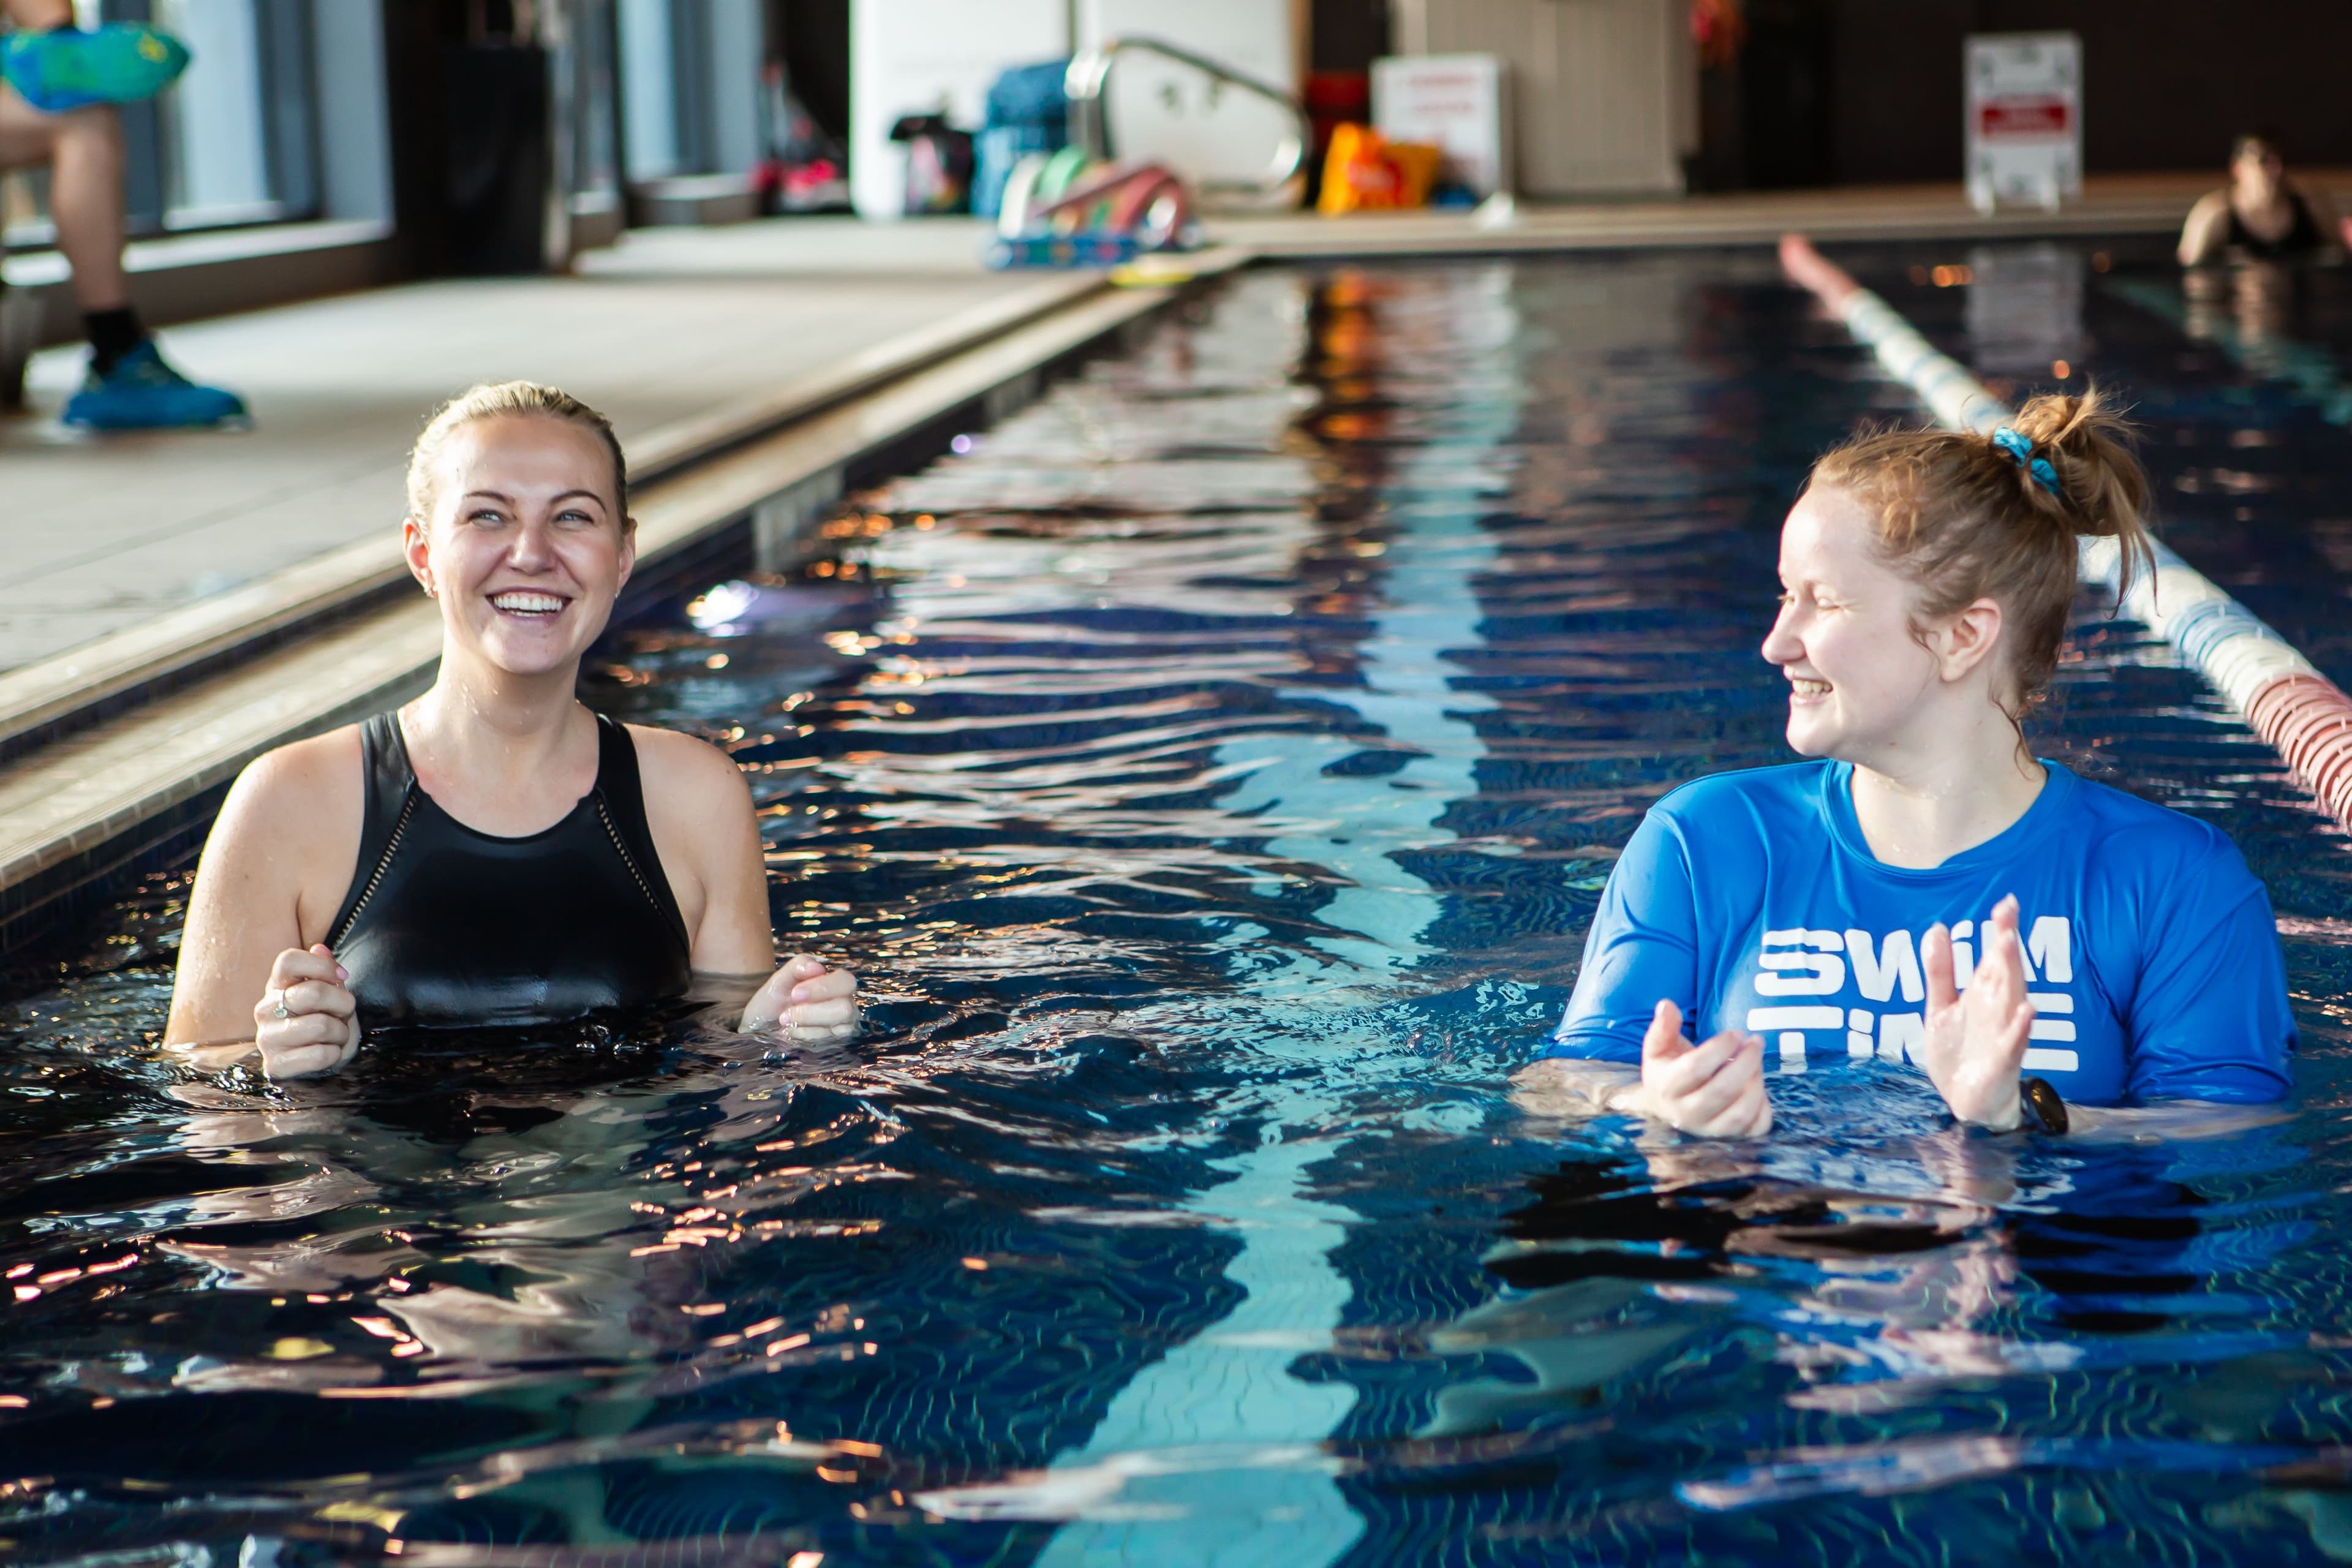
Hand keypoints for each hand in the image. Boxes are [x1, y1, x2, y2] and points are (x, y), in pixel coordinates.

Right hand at [254, 944, 360, 1079]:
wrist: (319, 1064)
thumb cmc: (324, 1022)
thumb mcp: (331, 995)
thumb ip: (325, 971)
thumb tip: (320, 948)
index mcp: (277, 986)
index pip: (288, 960)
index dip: (321, 965)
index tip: (343, 976)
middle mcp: (265, 1009)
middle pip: (313, 993)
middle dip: (343, 1004)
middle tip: (344, 1014)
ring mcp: (266, 1038)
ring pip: (320, 1026)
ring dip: (341, 1033)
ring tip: (335, 1036)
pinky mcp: (275, 1065)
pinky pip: (319, 1055)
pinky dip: (334, 1055)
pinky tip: (327, 1054)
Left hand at [740, 954, 858, 1042]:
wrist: (762, 1025)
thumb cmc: (774, 999)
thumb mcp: (780, 979)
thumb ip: (799, 966)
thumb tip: (818, 967)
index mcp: (835, 982)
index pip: (846, 981)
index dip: (823, 988)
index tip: (795, 994)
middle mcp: (843, 1003)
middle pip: (845, 1008)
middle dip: (812, 1012)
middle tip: (787, 1013)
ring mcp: (841, 1025)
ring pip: (839, 1028)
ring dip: (806, 1024)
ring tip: (785, 1021)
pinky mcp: (834, 1042)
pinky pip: (827, 1041)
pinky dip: (805, 1035)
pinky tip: (791, 1031)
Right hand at [1635, 1000, 1772, 1138]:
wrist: (1666, 1107)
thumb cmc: (1668, 1070)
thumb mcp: (1658, 1048)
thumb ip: (1662, 1027)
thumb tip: (1667, 1005)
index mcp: (1667, 1088)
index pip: (1695, 1068)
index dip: (1720, 1047)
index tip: (1736, 1033)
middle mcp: (1686, 1114)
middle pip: (1722, 1090)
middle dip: (1746, 1061)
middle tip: (1756, 1042)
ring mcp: (1709, 1130)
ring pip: (1740, 1112)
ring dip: (1756, 1084)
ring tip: (1758, 1063)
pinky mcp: (1729, 1138)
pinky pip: (1755, 1128)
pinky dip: (1764, 1107)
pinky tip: (1759, 1087)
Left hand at [1918, 895, 2034, 1130]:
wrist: (1966, 1101)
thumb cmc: (1961, 1052)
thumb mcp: (1940, 1007)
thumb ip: (1940, 971)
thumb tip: (1936, 928)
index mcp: (1985, 994)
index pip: (1994, 956)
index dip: (2001, 929)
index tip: (2006, 902)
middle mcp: (1999, 1009)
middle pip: (2006, 972)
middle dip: (2006, 944)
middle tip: (2006, 915)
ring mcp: (2003, 1034)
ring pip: (2013, 999)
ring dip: (2012, 973)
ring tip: (2009, 945)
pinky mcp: (2003, 1061)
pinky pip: (2015, 1041)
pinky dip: (2021, 1026)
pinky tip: (2027, 1010)